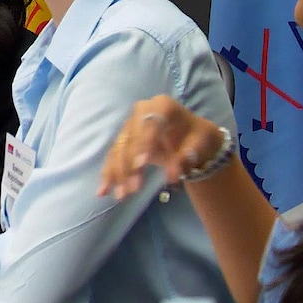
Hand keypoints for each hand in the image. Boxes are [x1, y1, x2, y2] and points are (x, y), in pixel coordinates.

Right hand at [97, 95, 224, 199]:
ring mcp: (130, 126)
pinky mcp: (124, 140)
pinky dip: (109, 174)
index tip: (142, 165)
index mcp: (163, 106)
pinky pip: (114, 157)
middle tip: (135, 188)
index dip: (144, 143)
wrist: (190, 136)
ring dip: (119, 174)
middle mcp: (142, 112)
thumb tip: (172, 177)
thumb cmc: (197, 137)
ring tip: (122, 196)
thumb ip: (185, 158)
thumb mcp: (199, 145)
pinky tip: (103, 191)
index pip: (150, 122)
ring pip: (119, 150)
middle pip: (131, 139)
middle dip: (130, 165)